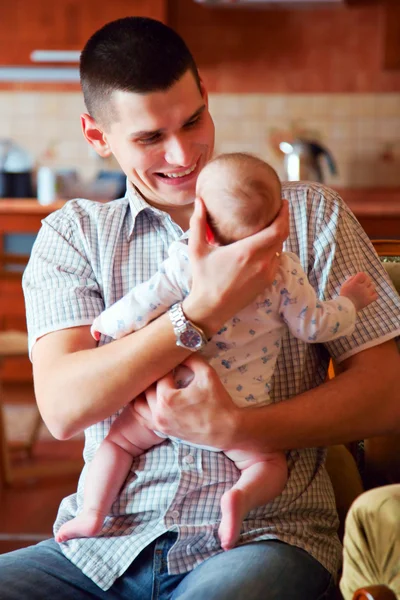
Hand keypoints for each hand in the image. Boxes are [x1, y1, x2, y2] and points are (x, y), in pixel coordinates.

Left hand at [132, 353, 240, 449]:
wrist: (226, 430)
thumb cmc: (218, 402)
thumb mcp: (207, 374)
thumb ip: (192, 359)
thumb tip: (182, 348)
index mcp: (167, 398)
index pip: (159, 375)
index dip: (166, 366)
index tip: (172, 361)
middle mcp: (158, 413)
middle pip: (145, 388)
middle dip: (154, 377)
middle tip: (162, 368)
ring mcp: (158, 424)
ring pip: (138, 403)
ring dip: (143, 391)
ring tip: (154, 382)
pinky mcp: (161, 430)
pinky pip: (141, 417)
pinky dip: (141, 406)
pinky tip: (149, 397)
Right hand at [182, 197, 288, 336]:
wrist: (211, 308)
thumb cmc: (203, 278)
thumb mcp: (197, 249)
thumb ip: (198, 223)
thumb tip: (199, 200)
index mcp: (247, 251)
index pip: (277, 229)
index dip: (284, 214)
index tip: (283, 203)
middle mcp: (262, 262)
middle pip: (283, 236)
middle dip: (284, 221)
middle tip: (279, 209)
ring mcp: (267, 273)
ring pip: (281, 248)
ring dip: (279, 236)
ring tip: (272, 225)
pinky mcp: (267, 282)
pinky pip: (277, 260)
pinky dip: (275, 249)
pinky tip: (266, 245)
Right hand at [340, 272, 377, 310]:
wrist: (346, 307)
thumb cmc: (344, 296)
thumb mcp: (344, 285)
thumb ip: (350, 279)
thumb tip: (356, 276)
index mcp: (354, 283)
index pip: (362, 274)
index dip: (361, 275)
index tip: (360, 278)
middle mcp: (361, 287)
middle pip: (368, 279)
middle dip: (366, 280)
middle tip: (363, 284)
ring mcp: (366, 293)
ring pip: (373, 286)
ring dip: (369, 286)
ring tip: (365, 290)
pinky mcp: (369, 300)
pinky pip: (375, 295)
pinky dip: (373, 294)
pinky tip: (369, 295)